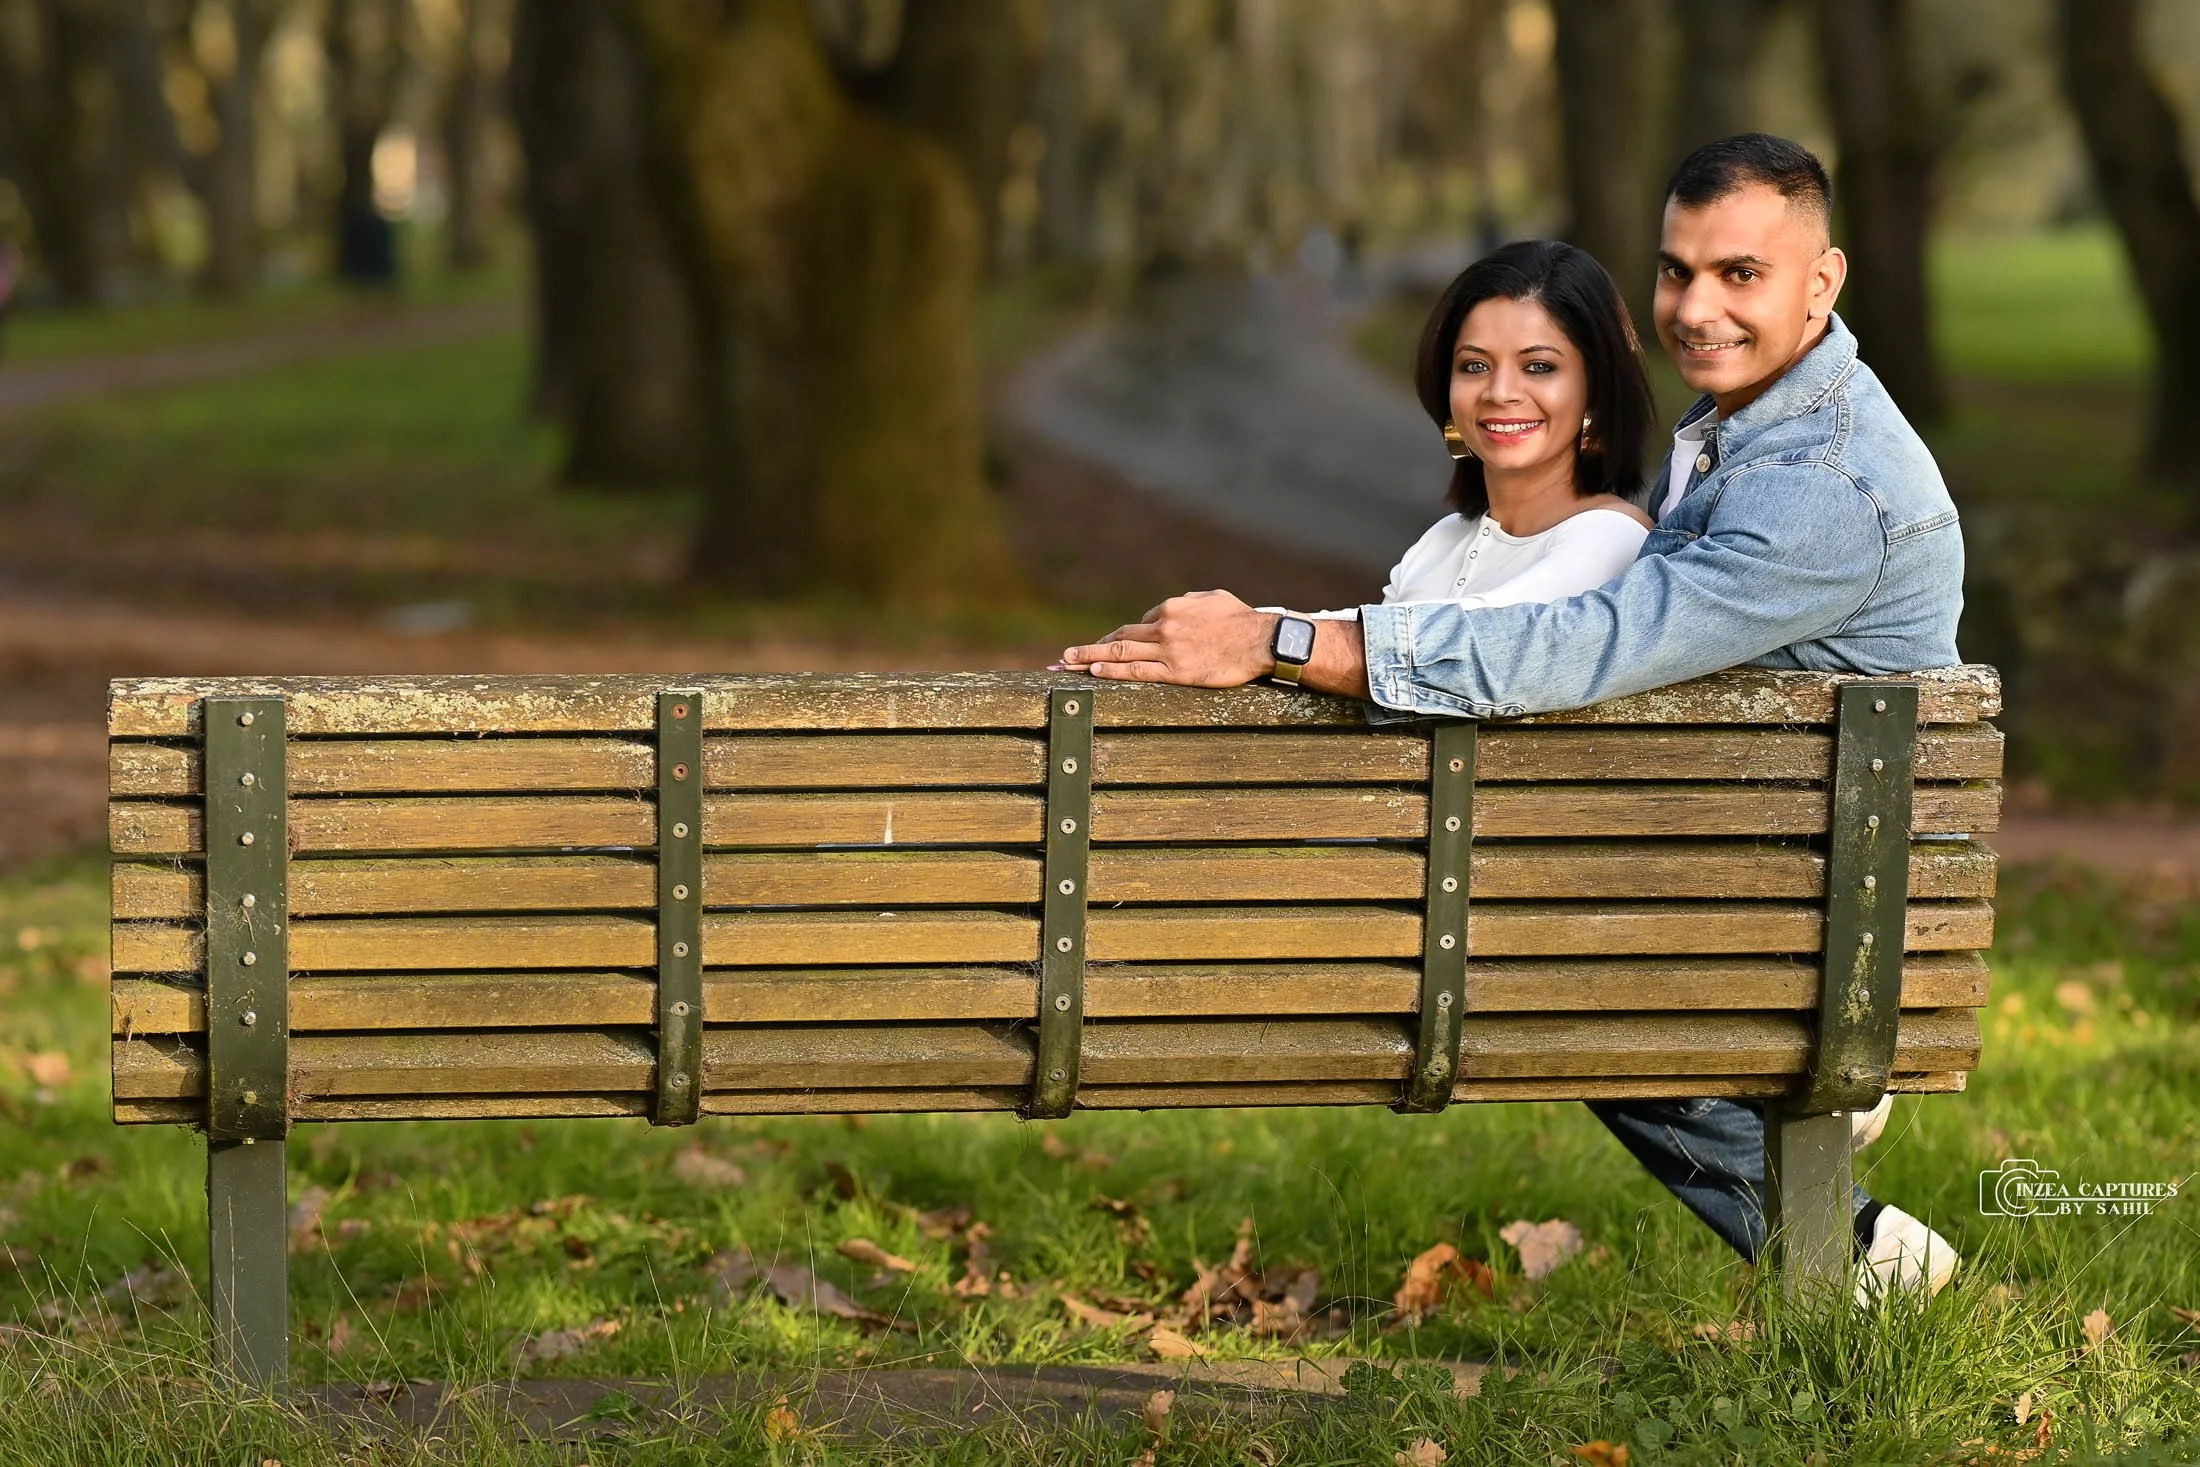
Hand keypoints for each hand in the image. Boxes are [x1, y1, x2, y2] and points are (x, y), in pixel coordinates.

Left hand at [1051, 590, 1278, 686]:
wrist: (1261, 640)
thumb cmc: (1242, 619)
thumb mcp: (1213, 598)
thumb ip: (1190, 601)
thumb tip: (1176, 606)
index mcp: (1172, 608)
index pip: (1141, 622)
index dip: (1125, 636)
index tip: (1109, 645)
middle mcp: (1164, 626)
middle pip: (1119, 636)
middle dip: (1090, 645)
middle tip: (1065, 654)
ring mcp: (1168, 650)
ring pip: (1120, 652)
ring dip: (1089, 657)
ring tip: (1067, 664)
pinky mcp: (1177, 671)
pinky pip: (1137, 670)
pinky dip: (1113, 670)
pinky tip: (1094, 671)